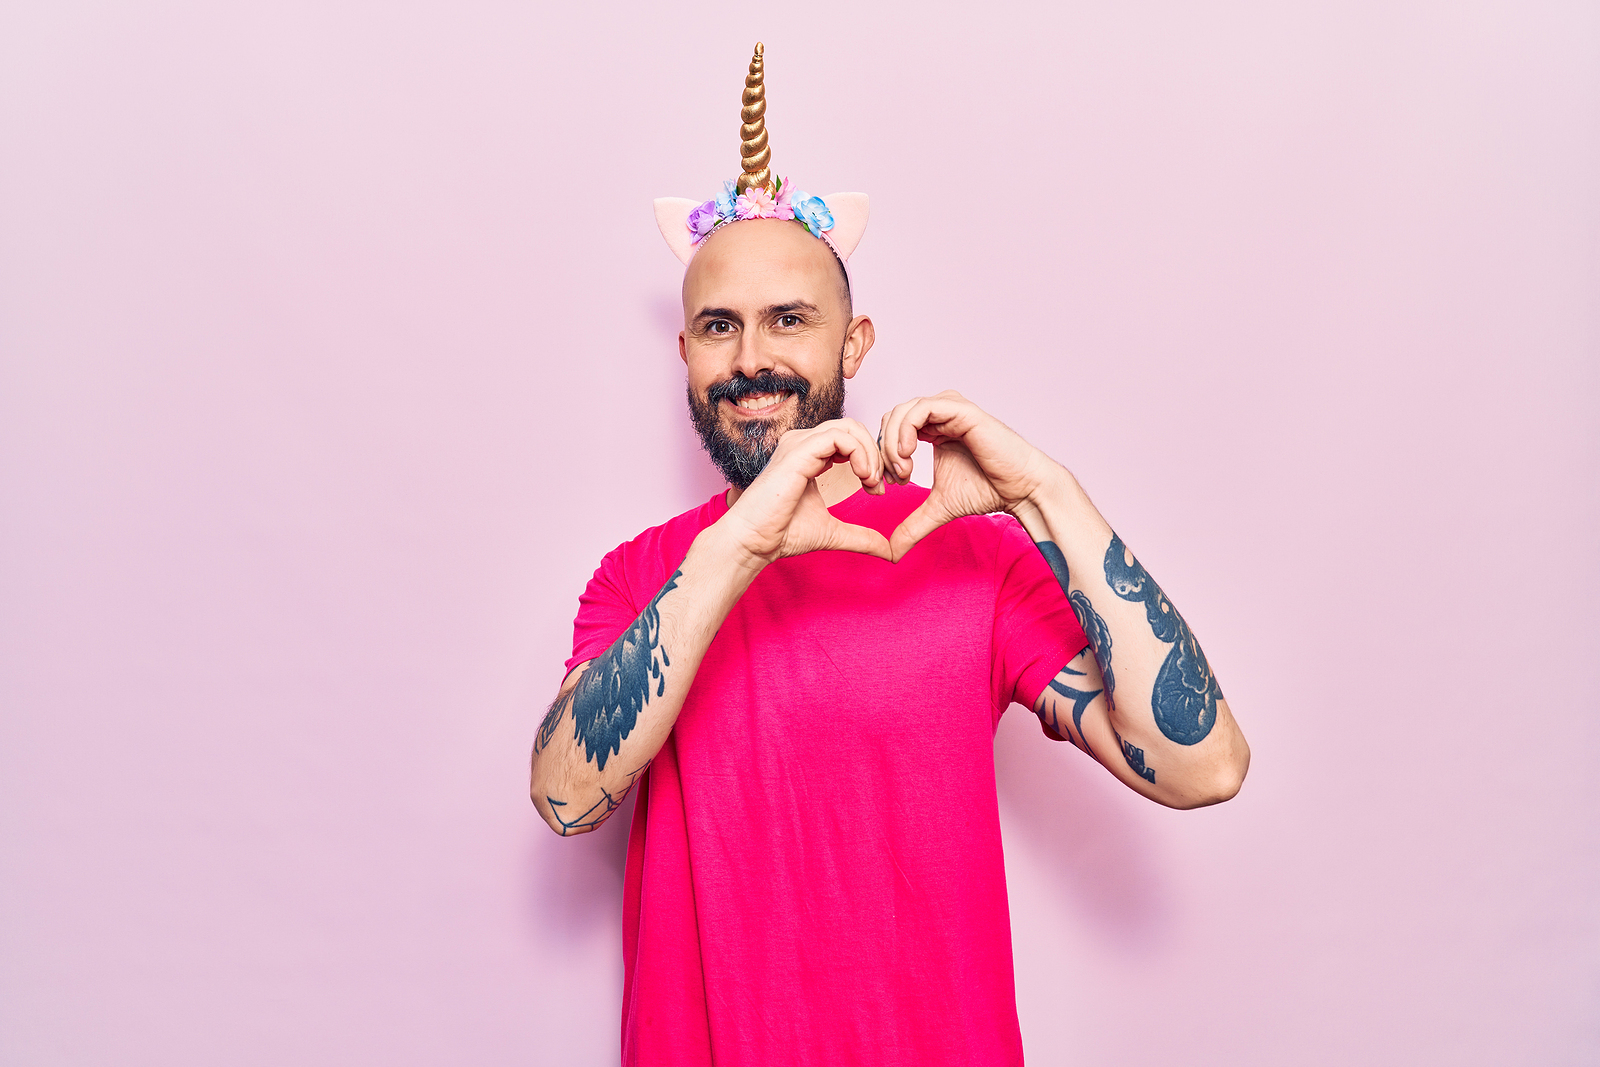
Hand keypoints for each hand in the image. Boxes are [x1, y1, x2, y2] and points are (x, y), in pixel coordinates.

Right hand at [719, 418, 891, 564]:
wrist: (753, 541)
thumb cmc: (782, 534)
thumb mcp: (833, 532)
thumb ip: (860, 536)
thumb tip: (889, 551)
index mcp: (809, 455)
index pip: (850, 439)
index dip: (871, 459)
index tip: (877, 489)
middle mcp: (803, 443)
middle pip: (853, 428)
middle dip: (876, 453)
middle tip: (881, 484)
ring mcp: (799, 444)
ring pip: (849, 427)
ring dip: (870, 453)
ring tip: (872, 481)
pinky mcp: (799, 451)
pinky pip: (840, 437)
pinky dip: (860, 453)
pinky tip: (863, 477)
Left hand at [879, 390, 1058, 560]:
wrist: (1021, 489)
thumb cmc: (988, 490)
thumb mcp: (939, 508)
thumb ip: (913, 524)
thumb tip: (891, 552)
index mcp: (933, 429)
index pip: (892, 429)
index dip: (881, 455)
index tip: (886, 485)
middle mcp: (940, 414)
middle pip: (892, 417)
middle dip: (883, 450)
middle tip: (893, 479)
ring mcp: (950, 409)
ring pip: (902, 411)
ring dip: (893, 443)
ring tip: (904, 472)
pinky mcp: (961, 410)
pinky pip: (922, 409)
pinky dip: (906, 430)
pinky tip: (908, 455)